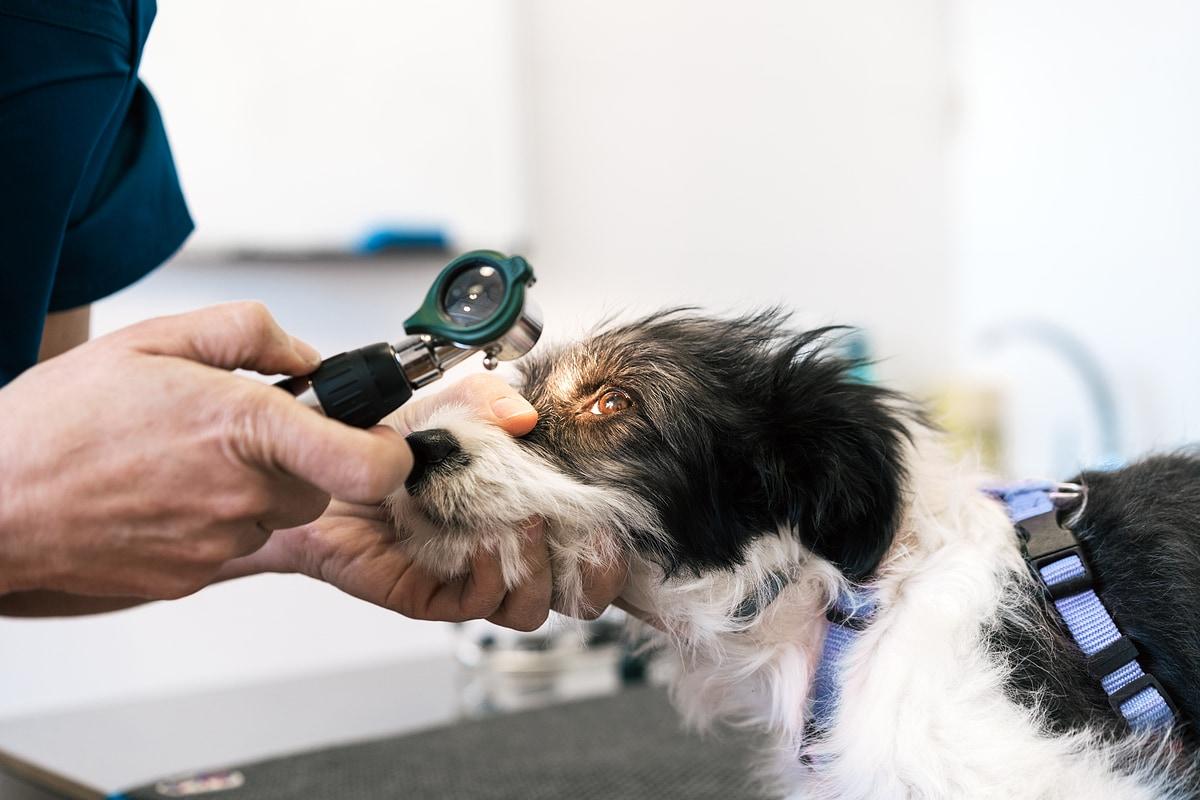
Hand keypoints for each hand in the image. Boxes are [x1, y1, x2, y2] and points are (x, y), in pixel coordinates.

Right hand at [0, 302, 410, 599]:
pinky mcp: (191, 576)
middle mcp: (240, 495)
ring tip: (187, 458)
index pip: (367, 464)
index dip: (389, 453)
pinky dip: (216, 517)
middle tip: (240, 429)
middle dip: (302, 456)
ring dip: (255, 487)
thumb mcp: (157, 339)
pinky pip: (233, 542)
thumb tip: (307, 356)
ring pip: (277, 514)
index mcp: (244, 429)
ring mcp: (216, 542)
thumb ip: (249, 333)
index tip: (380, 438)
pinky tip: (165, 491)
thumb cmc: (61, 421)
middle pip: (322, 485)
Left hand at [218, 375, 628, 630]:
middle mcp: (503, 550)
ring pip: (530, 608)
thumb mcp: (445, 408)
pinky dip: (487, 577)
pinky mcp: (430, 596)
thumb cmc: (382, 443)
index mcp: (522, 508)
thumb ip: (489, 403)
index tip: (615, 526)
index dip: (611, 550)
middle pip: (575, 592)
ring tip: (523, 527)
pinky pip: (477, 606)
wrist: (316, 465)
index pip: (586, 547)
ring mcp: (470, 576)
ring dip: (538, 570)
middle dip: (595, 574)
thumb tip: (524, 415)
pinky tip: (480, 544)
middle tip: (588, 540)